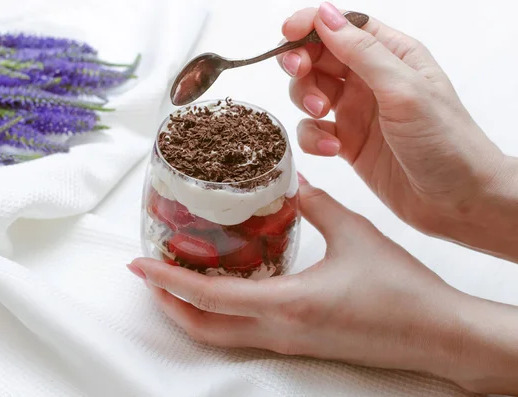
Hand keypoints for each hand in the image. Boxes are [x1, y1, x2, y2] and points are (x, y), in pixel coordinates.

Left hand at [129, 176, 517, 393]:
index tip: (140, 263)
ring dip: (191, 312)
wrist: (437, 332)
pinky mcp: (302, 345)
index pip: (210, 296)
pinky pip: (246, 334)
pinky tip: (225, 291)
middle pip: (203, 328)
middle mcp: (281, 331)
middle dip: (168, 303)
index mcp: (289, 304)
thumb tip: (294, 183)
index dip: (168, 280)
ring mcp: (290, 343)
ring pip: (221, 336)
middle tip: (150, 273)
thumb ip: (317, 205)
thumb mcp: (354, 233)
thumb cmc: (400, 288)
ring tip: (176, 280)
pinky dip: (221, 316)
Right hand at [276, 3, 515, 257]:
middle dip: (302, 63)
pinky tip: (332, 150)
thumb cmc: (446, 141)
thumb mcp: (403, 89)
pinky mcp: (347, 142)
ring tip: (323, 116)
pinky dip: (313, 138)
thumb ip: (362, 53)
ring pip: (310, 92)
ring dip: (306, 100)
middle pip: (319, 57)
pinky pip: (314, 131)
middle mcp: (370, 79)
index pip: (343, 26)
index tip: (288, 35)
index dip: (311, 25)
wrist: (457, 200)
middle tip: (299, 73)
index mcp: (392, 55)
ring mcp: (357, 111)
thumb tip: (325, 15)